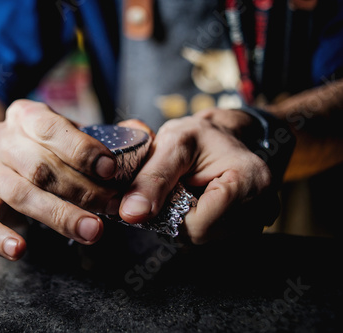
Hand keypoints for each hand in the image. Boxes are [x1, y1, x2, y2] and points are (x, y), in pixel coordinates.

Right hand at [0, 100, 120, 259]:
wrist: (2, 156)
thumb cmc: (47, 148)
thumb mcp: (72, 134)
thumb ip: (107, 135)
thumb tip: (143, 133)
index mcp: (25, 116)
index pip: (51, 129)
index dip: (82, 150)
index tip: (110, 170)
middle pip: (39, 167)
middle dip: (81, 190)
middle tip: (112, 207)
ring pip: (20, 195)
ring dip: (59, 215)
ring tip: (92, 231)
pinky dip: (0, 238)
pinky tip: (20, 251)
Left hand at [119, 109, 278, 243]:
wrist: (222, 136)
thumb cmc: (201, 136)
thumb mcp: (174, 143)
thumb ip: (152, 178)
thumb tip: (131, 212)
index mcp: (251, 181)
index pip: (199, 226)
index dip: (173, 211)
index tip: (171, 188)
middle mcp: (262, 207)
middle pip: (202, 237)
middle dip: (180, 216)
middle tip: (182, 188)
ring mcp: (258, 222)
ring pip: (204, 240)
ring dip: (188, 220)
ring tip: (192, 193)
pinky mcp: (249, 229)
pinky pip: (210, 239)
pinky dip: (198, 223)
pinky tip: (201, 203)